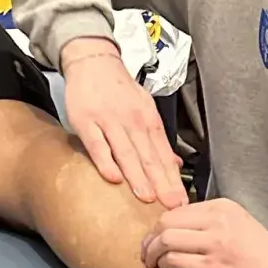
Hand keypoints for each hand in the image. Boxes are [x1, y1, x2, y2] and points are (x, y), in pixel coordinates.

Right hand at [61, 38, 187, 207]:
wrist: (93, 61)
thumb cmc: (118, 89)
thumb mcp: (144, 108)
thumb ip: (157, 139)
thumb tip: (175, 165)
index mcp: (149, 120)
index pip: (164, 155)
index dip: (174, 180)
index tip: (181, 201)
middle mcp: (133, 121)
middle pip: (150, 157)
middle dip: (162, 184)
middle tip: (172, 206)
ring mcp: (109, 121)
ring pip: (127, 153)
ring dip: (138, 177)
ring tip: (147, 198)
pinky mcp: (86, 121)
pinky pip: (97, 145)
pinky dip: (106, 161)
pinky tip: (113, 177)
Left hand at [140, 198, 267, 267]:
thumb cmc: (264, 257)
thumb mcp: (239, 226)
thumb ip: (210, 223)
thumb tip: (175, 229)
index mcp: (223, 208)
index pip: (176, 210)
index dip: (159, 227)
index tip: (155, 239)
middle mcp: (219, 221)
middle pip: (165, 222)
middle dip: (150, 239)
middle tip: (147, 253)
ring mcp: (215, 244)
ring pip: (166, 240)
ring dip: (152, 254)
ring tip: (153, 264)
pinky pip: (174, 261)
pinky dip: (164, 266)